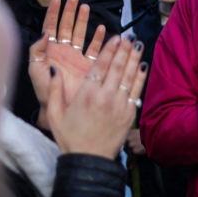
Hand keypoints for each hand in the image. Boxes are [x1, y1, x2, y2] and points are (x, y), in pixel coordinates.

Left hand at [29, 0, 106, 127]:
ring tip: (85, 7)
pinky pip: (94, 49)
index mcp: (49, 51)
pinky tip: (101, 28)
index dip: (53, 13)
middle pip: (66, 26)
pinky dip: (98, 38)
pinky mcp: (89, 65)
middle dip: (69, 11)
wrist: (59, 109)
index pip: (51, 27)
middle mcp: (63, 52)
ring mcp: (77, 57)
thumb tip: (45, 33)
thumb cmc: (43, 92)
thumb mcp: (35, 69)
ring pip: (80, 34)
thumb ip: (37, 50)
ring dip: (83, 20)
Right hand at [46, 34, 147, 157]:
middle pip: (118, 67)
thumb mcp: (54, 114)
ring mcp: (119, 106)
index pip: (100, 66)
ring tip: (139, 45)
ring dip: (135, 59)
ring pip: (129, 77)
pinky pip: (136, 92)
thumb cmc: (70, 138)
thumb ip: (54, 90)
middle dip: (125, 49)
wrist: (89, 160)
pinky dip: (140, 78)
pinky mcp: (128, 115)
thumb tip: (54, 69)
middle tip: (130, 36)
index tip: (116, 37)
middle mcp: (104, 97)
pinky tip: (143, 66)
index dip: (110, 49)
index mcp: (86, 94)